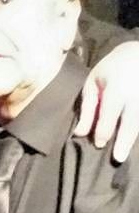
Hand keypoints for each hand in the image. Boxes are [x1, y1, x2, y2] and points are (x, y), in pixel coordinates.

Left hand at [74, 41, 138, 162]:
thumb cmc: (110, 70)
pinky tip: (135, 139)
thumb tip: (79, 134)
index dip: (104, 130)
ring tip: (125, 153)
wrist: (138, 53)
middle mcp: (137, 95)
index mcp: (117, 89)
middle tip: (118, 158)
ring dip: (134, 137)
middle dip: (125, 141)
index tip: (99, 143)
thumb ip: (88, 109)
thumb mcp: (93, 83)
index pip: (110, 114)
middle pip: (132, 121)